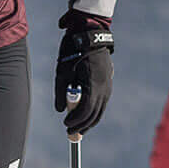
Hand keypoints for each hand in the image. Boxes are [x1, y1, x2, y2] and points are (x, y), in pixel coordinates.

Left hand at [55, 11, 112, 133]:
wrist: (90, 33)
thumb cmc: (73, 51)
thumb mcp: (62, 71)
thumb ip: (60, 93)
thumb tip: (60, 110)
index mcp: (93, 85)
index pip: (86, 111)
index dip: (75, 121)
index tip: (65, 125)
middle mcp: (104, 88)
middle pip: (95, 114)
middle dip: (83, 126)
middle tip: (71, 134)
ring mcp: (108, 85)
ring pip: (100, 110)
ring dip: (89, 121)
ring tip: (78, 128)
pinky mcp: (108, 82)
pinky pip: (102, 102)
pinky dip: (94, 111)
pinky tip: (85, 115)